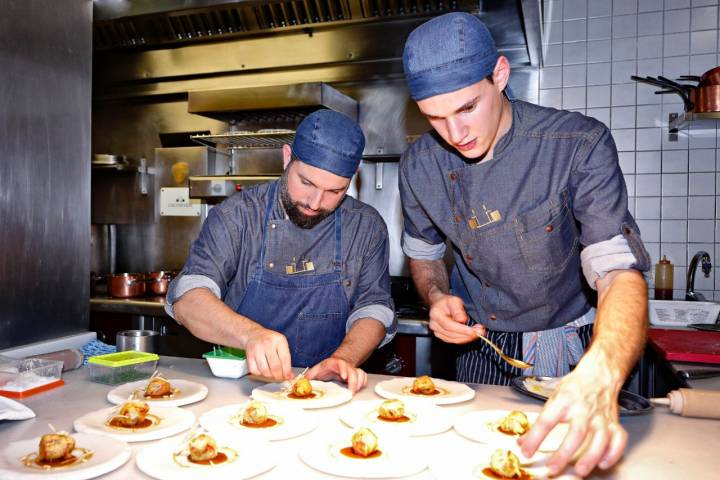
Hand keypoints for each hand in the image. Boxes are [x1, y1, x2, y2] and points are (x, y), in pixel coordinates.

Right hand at [243, 324, 292, 381]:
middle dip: (278, 376)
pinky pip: (255, 371)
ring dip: (269, 376)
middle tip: (279, 377)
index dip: (287, 371)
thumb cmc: (270, 341)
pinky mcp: (249, 355)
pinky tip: (263, 369)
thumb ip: (286, 359)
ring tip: (272, 374)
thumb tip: (290, 375)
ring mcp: (257, 349)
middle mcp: (268, 343)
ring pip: (265, 370)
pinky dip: (260, 373)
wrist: (253, 334)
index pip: (285, 359)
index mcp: (279, 340)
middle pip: (275, 366)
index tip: (288, 377)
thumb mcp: (281, 344)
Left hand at [306, 356, 367, 393]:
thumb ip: (309, 376)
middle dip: (354, 382)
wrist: (336, 362)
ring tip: (353, 391)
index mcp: (335, 363)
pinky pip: (363, 378)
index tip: (343, 377)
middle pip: (354, 371)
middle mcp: (346, 366)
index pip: (341, 364)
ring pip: (361, 374)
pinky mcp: (356, 374)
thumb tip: (300, 383)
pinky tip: (357, 389)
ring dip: (359, 383)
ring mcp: (352, 370)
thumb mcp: (317, 369)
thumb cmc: (326, 367)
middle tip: (351, 392)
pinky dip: (362, 383)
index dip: (344, 369)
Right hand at [428, 293, 485, 342]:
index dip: (462, 330)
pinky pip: (454, 341)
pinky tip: (471, 335)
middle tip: (481, 332)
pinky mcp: (442, 336)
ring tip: (478, 333)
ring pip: (454, 339)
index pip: (449, 326)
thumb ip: (458, 309)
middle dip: (468, 335)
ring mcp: (437, 332)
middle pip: (452, 334)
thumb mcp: (454, 300)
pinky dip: (464, 339)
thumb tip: (462, 319)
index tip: (474, 331)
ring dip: (468, 338)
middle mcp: (434, 325)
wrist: (440, 304)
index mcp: (436, 315)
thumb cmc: (447, 302)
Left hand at [517, 361, 625, 476]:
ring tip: (580, 471)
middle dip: (564, 453)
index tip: (526, 451)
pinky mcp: (614, 422)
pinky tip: (603, 463)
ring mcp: (601, 416)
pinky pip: (618, 439)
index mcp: (564, 400)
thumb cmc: (574, 387)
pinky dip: (613, 453)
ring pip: (600, 438)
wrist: (599, 374)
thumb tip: (523, 442)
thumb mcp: (553, 397)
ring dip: (591, 456)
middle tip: (553, 468)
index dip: (535, 437)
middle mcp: (584, 408)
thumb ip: (540, 420)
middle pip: (576, 432)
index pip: (547, 420)